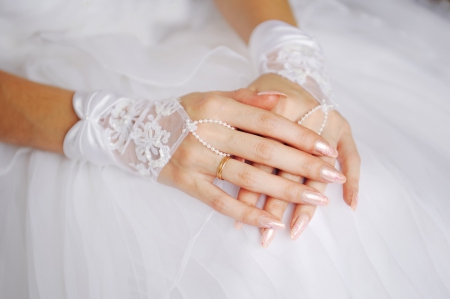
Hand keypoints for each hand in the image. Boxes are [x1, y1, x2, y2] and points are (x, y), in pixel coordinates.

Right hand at [158, 88, 343, 229]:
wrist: (137, 130)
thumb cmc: (184, 112)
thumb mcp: (212, 97)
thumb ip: (247, 100)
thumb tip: (283, 102)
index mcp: (217, 105)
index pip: (268, 122)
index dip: (299, 136)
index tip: (327, 148)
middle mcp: (207, 131)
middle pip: (263, 151)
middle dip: (302, 166)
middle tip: (332, 177)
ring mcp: (195, 158)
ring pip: (247, 179)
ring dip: (284, 191)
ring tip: (314, 200)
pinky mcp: (185, 182)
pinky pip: (219, 201)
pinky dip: (246, 212)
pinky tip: (271, 221)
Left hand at [236, 74, 360, 246]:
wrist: (295, 69)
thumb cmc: (266, 90)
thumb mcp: (249, 98)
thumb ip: (238, 128)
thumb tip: (225, 154)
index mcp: (278, 109)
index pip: (262, 157)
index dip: (251, 187)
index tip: (240, 214)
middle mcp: (306, 117)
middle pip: (288, 169)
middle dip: (276, 206)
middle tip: (266, 237)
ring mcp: (328, 123)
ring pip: (317, 171)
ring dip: (308, 205)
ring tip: (295, 232)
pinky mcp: (344, 127)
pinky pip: (353, 155)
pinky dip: (355, 180)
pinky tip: (351, 204)